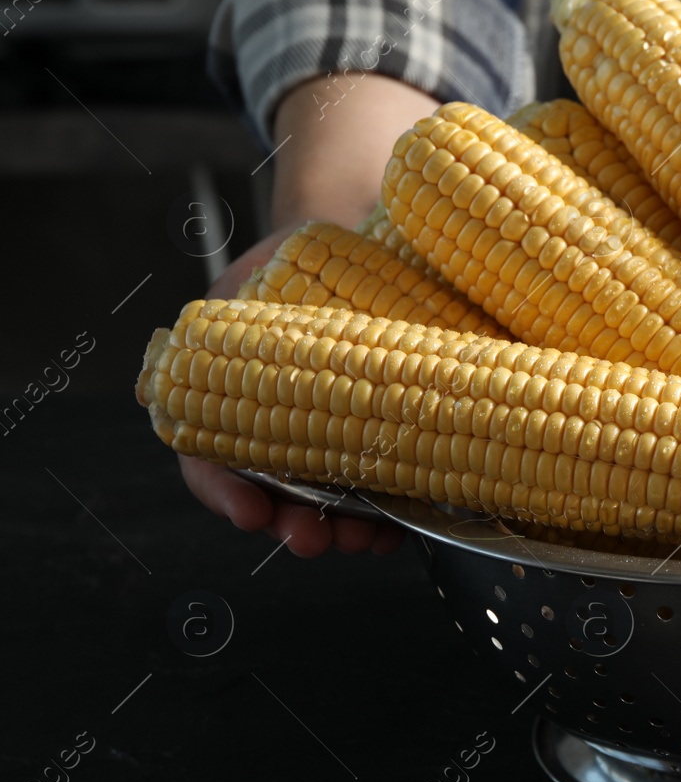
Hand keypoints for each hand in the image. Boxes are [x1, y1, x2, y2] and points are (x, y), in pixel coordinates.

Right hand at [176, 75, 437, 556]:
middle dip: (296, 529)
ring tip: (363, 538)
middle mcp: (284, 435)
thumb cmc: (291, 264)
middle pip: (279, 502)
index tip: (251, 512)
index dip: (226, 495)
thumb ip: (218, 331)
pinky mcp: (395, 439)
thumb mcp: (240, 288)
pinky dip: (398, 515)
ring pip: (337, 507)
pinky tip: (404, 522)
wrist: (365, 242)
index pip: (212, 465)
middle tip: (312, 539)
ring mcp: (340, 443)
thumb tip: (175, 374)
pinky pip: (393, 490)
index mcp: (235, 407)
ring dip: (349, 533)